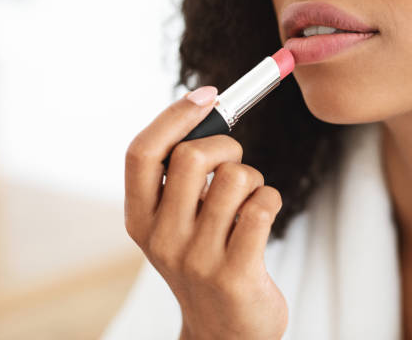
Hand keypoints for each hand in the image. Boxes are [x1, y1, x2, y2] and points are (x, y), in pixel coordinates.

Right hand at [124, 86, 287, 339]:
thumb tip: (206, 109)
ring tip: (248, 202)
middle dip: (227, 145)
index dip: (174, 116)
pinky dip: (270, 198)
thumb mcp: (175, 223)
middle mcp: (161, 239)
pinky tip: (262, 217)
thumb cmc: (203, 260)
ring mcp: (197, 259)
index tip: (207, 95)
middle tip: (234, 161)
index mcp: (140, 219)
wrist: (223, 332)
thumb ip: (180, 177)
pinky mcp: (235, 275)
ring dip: (253, 179)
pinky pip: (263, 206)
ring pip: (237, 178)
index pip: (142, 153)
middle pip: (193, 156)